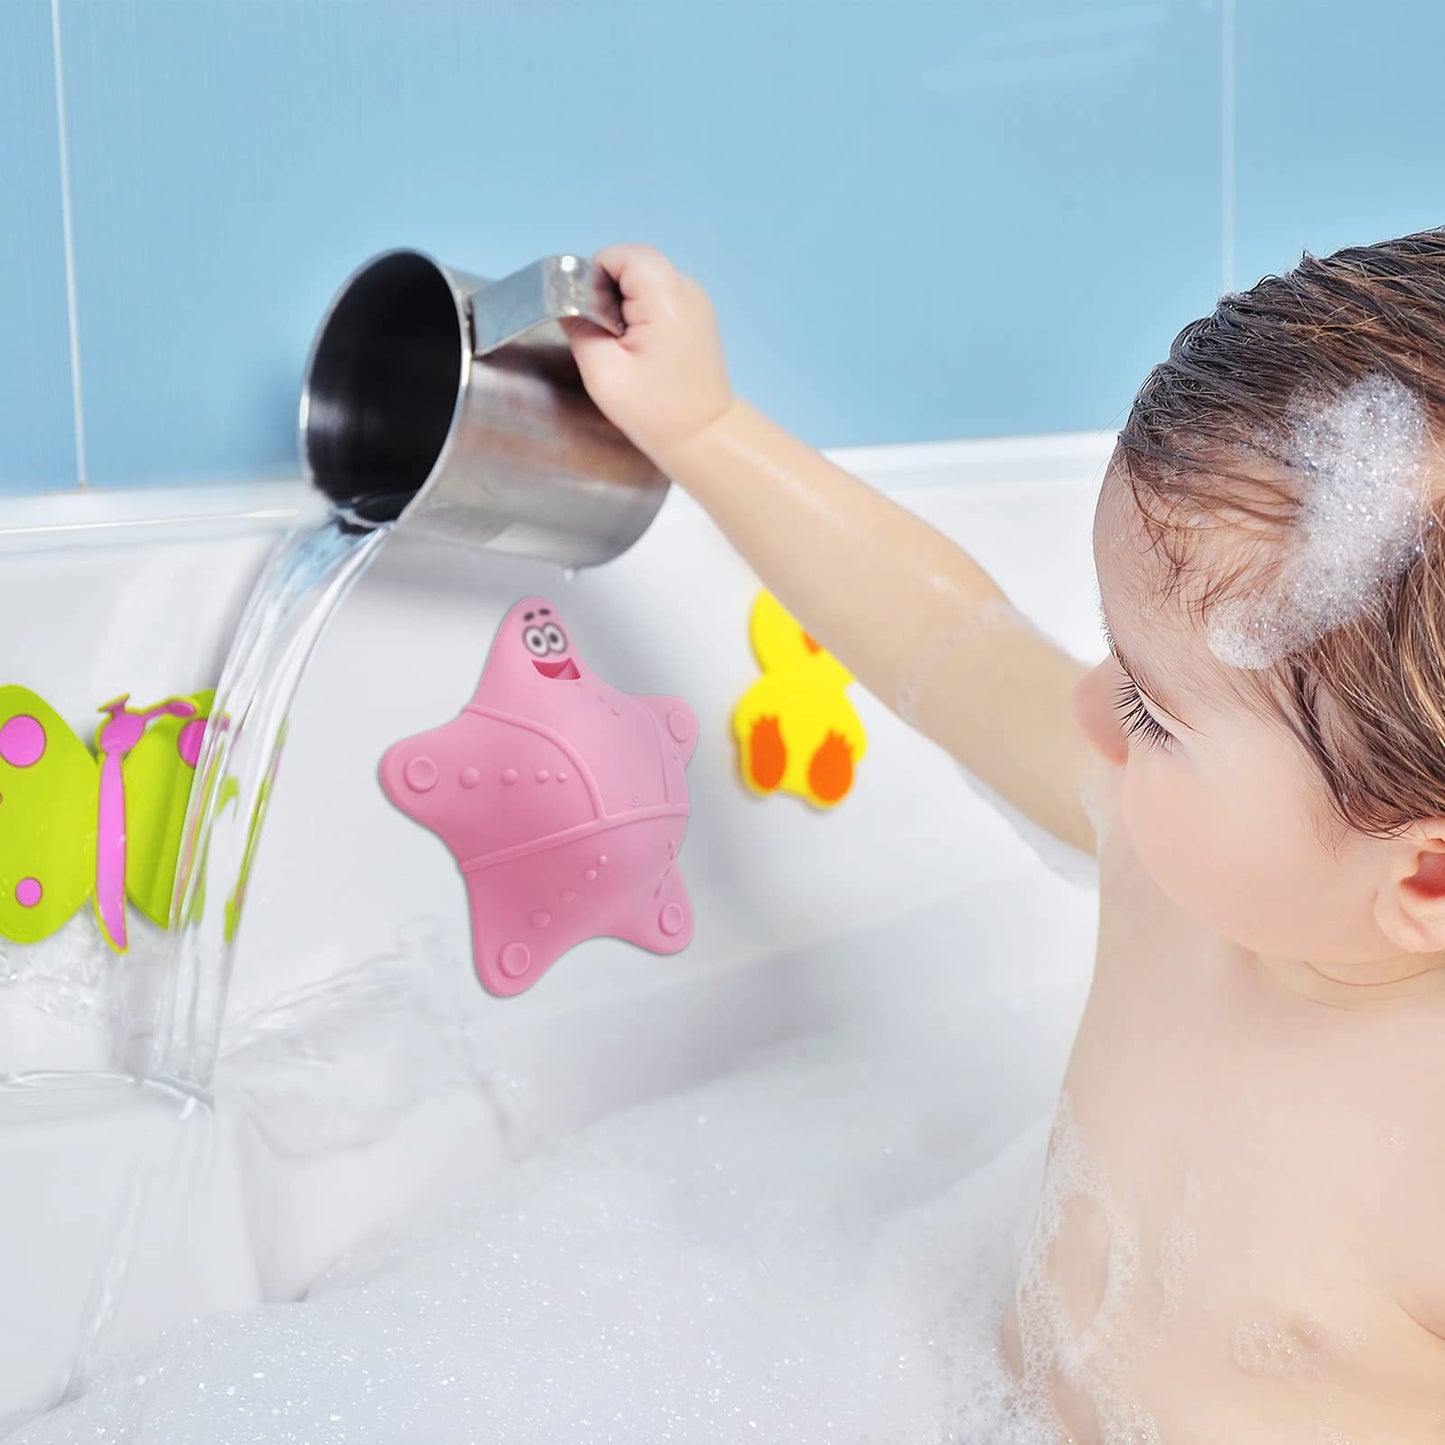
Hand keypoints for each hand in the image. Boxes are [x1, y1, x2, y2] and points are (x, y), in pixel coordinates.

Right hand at [562, 243, 734, 467]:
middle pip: (635, 261)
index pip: (621, 255)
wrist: (703, 436)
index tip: (592, 316)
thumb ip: (579, 327)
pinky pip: (661, 294)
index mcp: (665, 297)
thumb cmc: (654, 410)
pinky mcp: (697, 315)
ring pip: (647, 276)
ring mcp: (696, 301)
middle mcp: (686, 289)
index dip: (596, 277)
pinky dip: (643, 309)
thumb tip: (567, 300)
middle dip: (609, 288)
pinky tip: (642, 345)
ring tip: (623, 342)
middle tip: (605, 332)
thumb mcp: (603, 372)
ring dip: (626, 300)